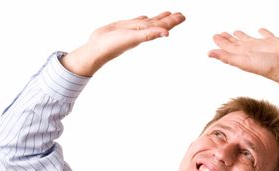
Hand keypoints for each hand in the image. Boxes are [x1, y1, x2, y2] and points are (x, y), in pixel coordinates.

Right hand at [62, 11, 185, 75]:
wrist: (97, 49)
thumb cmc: (113, 45)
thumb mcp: (134, 38)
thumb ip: (150, 34)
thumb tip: (167, 33)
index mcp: (145, 33)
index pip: (162, 25)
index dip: (173, 21)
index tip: (182, 16)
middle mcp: (141, 31)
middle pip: (159, 23)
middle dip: (170, 19)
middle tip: (180, 14)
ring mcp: (132, 29)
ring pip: (149, 22)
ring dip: (159, 18)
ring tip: (168, 13)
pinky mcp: (123, 27)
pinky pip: (137, 21)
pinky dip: (143, 19)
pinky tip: (146, 18)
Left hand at [208, 29, 278, 95]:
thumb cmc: (266, 67)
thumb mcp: (242, 61)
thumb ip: (226, 57)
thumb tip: (209, 53)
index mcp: (242, 55)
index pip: (228, 48)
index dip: (221, 42)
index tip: (215, 36)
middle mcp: (250, 50)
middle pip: (236, 43)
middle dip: (228, 39)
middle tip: (221, 34)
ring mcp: (261, 46)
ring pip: (248, 39)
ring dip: (242, 36)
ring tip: (236, 32)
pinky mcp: (272, 41)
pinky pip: (266, 35)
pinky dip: (263, 32)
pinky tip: (260, 30)